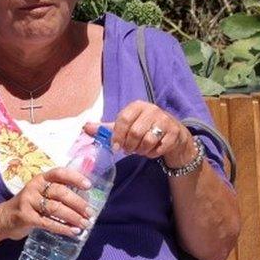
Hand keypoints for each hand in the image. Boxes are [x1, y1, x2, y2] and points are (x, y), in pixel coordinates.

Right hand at [0, 167, 93, 240]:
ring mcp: (28, 202)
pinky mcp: (26, 217)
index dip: (75, 177)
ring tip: (85, 224)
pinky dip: (63, 228)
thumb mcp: (39, 194)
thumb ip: (56, 194)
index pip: (59, 173)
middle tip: (90, 213)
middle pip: (60, 192)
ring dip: (73, 217)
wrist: (2, 219)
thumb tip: (85, 203)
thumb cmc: (28, 206)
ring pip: (56, 208)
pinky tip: (73, 232)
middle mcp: (34, 188)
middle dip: (78, 203)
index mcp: (40, 179)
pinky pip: (48, 222)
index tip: (88, 186)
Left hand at [83, 100, 197, 167]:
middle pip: (135, 132)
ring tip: (140, 150)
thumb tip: (85, 127)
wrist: (173, 135)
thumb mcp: (125, 126)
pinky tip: (152, 151)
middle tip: (129, 149)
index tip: (115, 147)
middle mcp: (152, 110)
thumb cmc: (144, 129)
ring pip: (148, 140)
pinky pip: (159, 147)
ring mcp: (165, 120)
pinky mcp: (174, 132)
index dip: (117, 135)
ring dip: (141, 150)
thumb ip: (106, 128)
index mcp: (137, 106)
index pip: (123, 119)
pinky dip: (152, 153)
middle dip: (130, 145)